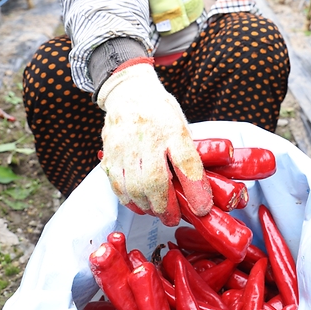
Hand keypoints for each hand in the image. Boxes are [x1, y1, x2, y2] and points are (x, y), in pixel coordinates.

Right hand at [97, 62, 212, 225]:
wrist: (128, 92)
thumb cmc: (160, 110)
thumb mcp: (181, 124)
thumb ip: (186, 152)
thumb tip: (199, 187)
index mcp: (172, 128)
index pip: (186, 162)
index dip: (195, 189)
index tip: (202, 208)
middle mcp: (147, 137)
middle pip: (155, 182)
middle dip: (166, 208)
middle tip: (173, 217)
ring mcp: (124, 146)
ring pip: (134, 188)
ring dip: (148, 207)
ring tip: (158, 211)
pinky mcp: (109, 153)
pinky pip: (118, 186)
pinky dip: (130, 200)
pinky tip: (139, 203)